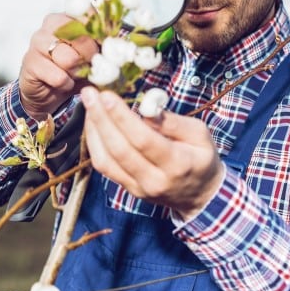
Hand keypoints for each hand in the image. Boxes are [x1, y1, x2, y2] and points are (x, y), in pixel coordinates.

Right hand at [18, 13, 98, 119]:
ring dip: (77, 73)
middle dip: (90, 58)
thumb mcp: (91, 56)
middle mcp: (51, 24)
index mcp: (68, 16)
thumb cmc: (70, 70)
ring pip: (70, 59)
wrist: (45, 91)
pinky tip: (62, 83)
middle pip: (82, 38)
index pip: (89, 14)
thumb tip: (122, 46)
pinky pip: (59, 77)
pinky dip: (66, 84)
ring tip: (73, 75)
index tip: (105, 46)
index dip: (101, 33)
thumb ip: (104, 48)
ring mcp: (37, 42)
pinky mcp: (30, 62)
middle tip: (88, 66)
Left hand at [80, 86, 224, 218]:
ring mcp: (138, 188)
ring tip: (89, 105)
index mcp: (177, 164)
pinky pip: (104, 167)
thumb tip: (146, 107)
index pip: (143, 140)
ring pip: (105, 160)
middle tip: (89, 94)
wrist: (200, 196)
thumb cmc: (201, 158)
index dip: (122, 117)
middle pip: (119, 149)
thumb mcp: (199, 134)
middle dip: (100, 119)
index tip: (107, 95)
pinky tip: (93, 123)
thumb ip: (173, 122)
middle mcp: (154, 180)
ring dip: (93, 130)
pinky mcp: (127, 189)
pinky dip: (94, 143)